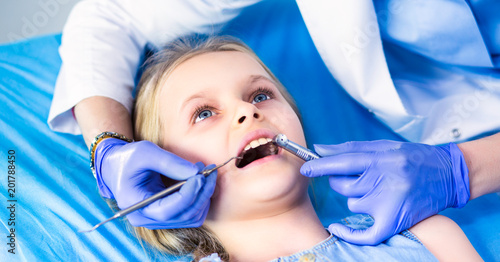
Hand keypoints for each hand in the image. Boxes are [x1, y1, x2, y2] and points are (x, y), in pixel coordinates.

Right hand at [93, 138, 215, 228]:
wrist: (116, 166)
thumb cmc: (127, 158)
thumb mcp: (145, 152)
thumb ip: (169, 162)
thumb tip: (196, 172)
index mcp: (135, 205)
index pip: (166, 211)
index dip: (188, 195)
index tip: (200, 176)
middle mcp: (146, 218)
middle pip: (182, 216)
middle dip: (201, 193)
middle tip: (209, 171)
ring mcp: (157, 220)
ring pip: (191, 217)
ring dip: (203, 196)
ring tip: (206, 173)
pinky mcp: (167, 215)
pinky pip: (190, 214)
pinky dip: (200, 199)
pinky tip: (201, 182)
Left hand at [300, 140, 469, 244]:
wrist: (448, 174)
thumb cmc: (413, 157)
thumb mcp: (384, 146)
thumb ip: (351, 148)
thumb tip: (320, 149)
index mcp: (382, 158)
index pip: (343, 162)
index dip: (320, 166)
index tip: (305, 169)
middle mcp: (385, 180)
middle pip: (344, 185)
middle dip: (343, 181)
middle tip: (357, 177)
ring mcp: (390, 202)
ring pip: (353, 204)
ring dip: (358, 198)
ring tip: (377, 191)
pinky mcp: (395, 220)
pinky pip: (364, 233)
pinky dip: (349, 233)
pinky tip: (337, 228)